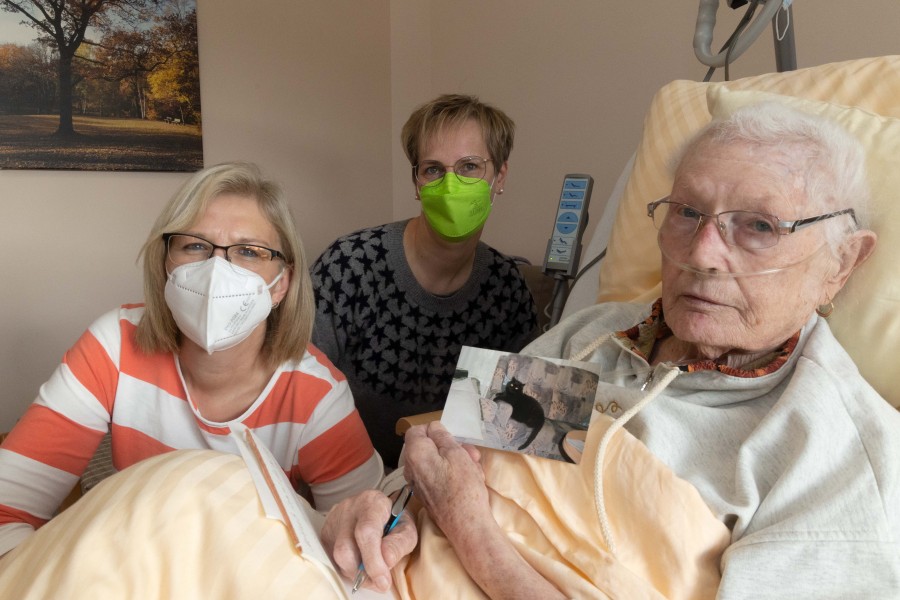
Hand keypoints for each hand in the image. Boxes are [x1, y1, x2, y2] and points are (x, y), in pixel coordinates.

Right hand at [320, 489, 416, 591]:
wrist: (379, 508)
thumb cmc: (394, 520)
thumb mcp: (407, 529)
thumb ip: (399, 544)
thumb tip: (386, 561)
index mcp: (372, 502)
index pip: (366, 532)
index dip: (373, 560)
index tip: (383, 580)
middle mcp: (348, 508)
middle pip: (345, 548)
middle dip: (363, 571)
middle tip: (379, 581)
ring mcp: (333, 520)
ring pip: (336, 557)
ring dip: (356, 572)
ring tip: (371, 572)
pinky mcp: (326, 533)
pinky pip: (332, 559)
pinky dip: (348, 569)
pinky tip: (361, 564)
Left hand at [403, 421, 491, 540]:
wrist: (466, 525)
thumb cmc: (463, 488)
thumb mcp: (457, 454)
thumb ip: (442, 437)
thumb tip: (433, 428)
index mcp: (415, 455)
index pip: (416, 431)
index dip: (434, 430)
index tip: (451, 436)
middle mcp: (411, 469)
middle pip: (427, 447)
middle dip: (449, 447)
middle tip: (469, 453)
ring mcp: (418, 483)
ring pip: (435, 461)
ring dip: (454, 460)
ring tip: (473, 468)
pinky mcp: (427, 494)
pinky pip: (437, 476)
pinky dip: (450, 474)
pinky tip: (468, 479)